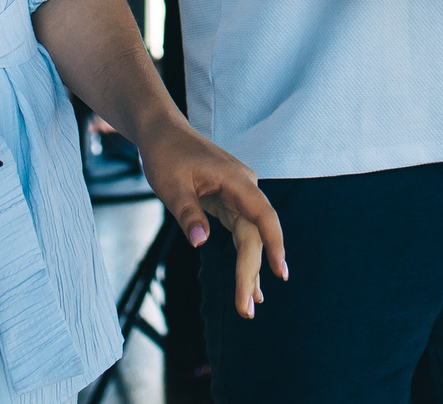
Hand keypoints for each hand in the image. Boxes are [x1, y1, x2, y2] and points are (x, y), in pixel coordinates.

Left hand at [138, 121, 286, 319]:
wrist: (162, 133)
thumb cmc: (167, 154)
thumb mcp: (171, 185)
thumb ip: (188, 213)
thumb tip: (201, 241)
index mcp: (236, 180)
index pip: (263, 214)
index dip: (275, 243)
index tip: (280, 271)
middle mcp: (244, 188)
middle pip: (255, 234)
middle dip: (252, 271)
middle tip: (247, 308)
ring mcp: (238, 195)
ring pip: (250, 237)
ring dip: (250, 270)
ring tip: (250, 305)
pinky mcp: (228, 202)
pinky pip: (240, 233)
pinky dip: (243, 257)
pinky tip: (249, 283)